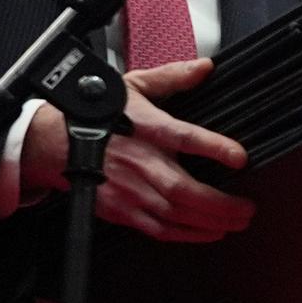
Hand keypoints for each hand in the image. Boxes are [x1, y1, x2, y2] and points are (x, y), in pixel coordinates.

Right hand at [4, 57, 253, 241]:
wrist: (53, 143)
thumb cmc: (97, 115)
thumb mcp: (133, 86)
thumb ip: (172, 77)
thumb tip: (204, 67)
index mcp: (146, 128)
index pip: (183, 137)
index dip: (214, 148)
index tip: (240, 157)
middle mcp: (139, 162)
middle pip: (183, 189)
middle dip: (220, 204)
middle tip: (248, 207)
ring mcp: (129, 190)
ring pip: (175, 214)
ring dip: (211, 222)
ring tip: (237, 221)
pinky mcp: (121, 210)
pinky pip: (159, 230)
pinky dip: (188, 235)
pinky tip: (209, 232)